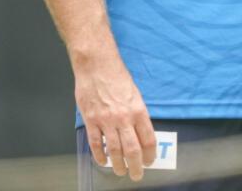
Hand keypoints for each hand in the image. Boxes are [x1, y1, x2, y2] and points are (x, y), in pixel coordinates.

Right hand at [74, 53, 156, 181]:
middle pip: (132, 150)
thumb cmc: (117, 77)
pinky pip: (96, 143)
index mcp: (138, 110)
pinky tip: (104, 162)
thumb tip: (140, 134)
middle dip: (136, 166)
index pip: (148, 139)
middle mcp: (124, 118)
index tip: (150, 161)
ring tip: (121, 171)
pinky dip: (100, 155)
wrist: (97, 65)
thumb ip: (137, 115)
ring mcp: (106, 120)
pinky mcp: (91, 120)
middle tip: (137, 175)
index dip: (150, 154)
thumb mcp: (135, 95)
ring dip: (119, 164)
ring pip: (114, 150)